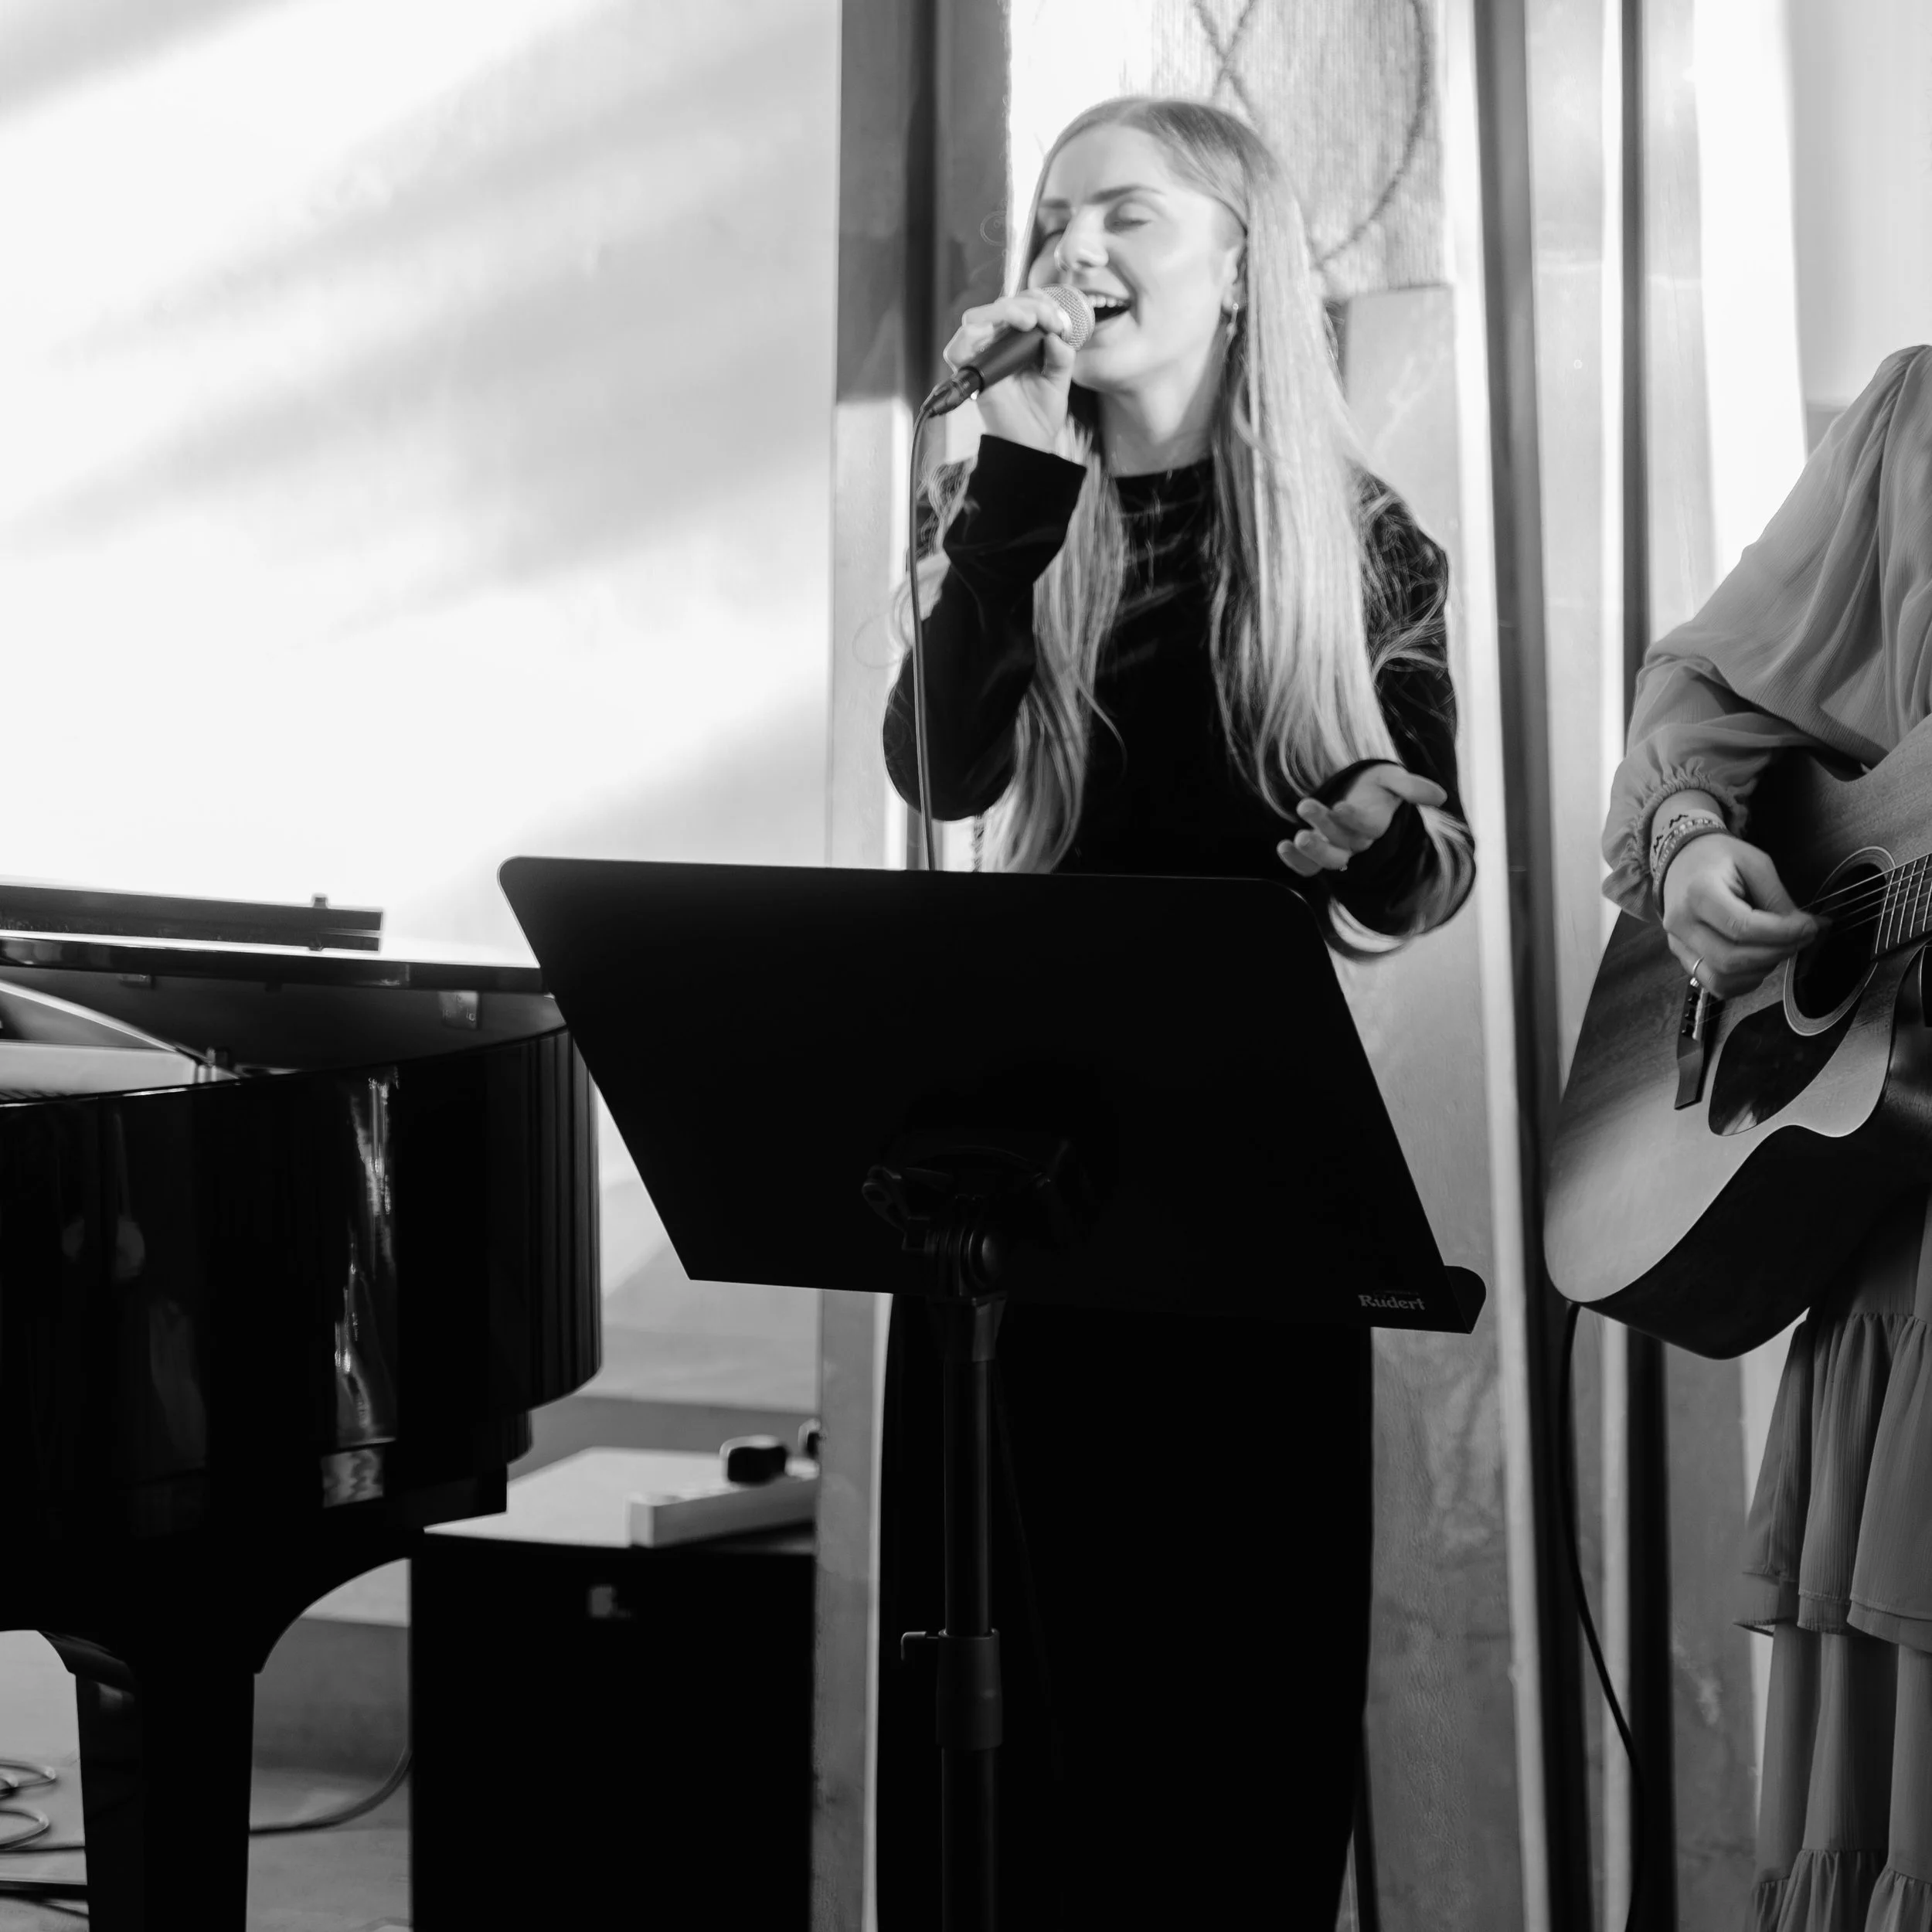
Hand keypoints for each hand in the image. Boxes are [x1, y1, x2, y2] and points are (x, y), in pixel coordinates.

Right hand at [942, 291, 1080, 452]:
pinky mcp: (971, 375)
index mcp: (1018, 342)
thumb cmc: (1041, 414)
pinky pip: (957, 349)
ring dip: (1003, 312)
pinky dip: (970, 336)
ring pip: (976, 318)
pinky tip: (991, 334)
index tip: (1058, 320)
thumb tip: (1056, 335)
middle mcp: (997, 346)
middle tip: (1046, 320)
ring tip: (1027, 322)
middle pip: (1000, 306)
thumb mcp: (1060, 379)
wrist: (1030, 443)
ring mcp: (983, 358)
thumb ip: (1062, 355)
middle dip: (1027, 304)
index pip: (1020, 305)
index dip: (1038, 302)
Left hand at [1276, 764, 1446, 877]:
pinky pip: (1309, 867)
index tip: (1340, 805)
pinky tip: (1283, 847)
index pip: (1370, 828)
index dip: (1355, 820)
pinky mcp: (1319, 853)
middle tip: (1306, 806)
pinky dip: (1295, 861)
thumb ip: (1412, 787)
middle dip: (1325, 829)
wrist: (1359, 794)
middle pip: (1344, 845)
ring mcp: (1338, 850)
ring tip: (1296, 837)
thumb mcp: (1393, 779)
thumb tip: (1440, 796)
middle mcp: (1358, 843)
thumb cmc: (1378, 786)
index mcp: (1378, 826)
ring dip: (1312, 850)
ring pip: (1328, 860)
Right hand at [1660, 834, 1819, 996]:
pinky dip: (1743, 983)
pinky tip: (1759, 964)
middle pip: (1731, 959)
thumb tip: (1808, 928)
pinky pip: (1713, 984)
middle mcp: (1682, 923)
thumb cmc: (1720, 857)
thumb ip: (1778, 898)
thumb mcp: (1755, 864)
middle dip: (1776, 954)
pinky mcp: (1681, 955)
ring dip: (1760, 971)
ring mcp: (1677, 943)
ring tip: (1778, 949)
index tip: (1810, 927)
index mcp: (1699, 893)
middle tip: (1801, 939)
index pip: (1742, 927)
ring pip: (1722, 978)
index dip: (1782, 933)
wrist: (1681, 859)